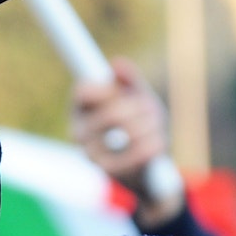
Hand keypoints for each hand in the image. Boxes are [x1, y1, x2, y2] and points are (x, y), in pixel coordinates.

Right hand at [70, 58, 181, 225]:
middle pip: (113, 112)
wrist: (145, 169)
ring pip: (130, 132)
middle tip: (149, 109)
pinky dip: (154, 144)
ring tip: (156, 127)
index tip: (123, 92)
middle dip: (140, 109)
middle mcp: (78, 131)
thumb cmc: (139, 125)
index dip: (108, 89)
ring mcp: (90, 154)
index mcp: (80, 109)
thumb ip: (129, 80)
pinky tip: (157, 142)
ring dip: (151, 126)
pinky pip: (138, 152)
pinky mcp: (108, 171)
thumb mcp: (137, 98)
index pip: (84, 90)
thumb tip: (117, 64)